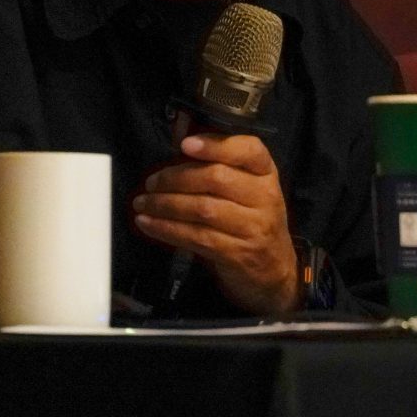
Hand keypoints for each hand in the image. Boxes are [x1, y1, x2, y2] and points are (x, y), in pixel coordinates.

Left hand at [134, 134, 299, 315]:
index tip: (184, 145)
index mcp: (266, 174)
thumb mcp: (248, 190)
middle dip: (176, 178)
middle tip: (151, 182)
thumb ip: (222, 167)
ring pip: (203, 209)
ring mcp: (252, 227)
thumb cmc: (251, 220)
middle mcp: (265, 197)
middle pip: (217, 178)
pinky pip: (196, 237)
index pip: (249, 150)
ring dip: (165, 205)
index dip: (216, 145)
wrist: (274, 271)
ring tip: (142, 203)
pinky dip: (167, 229)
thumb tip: (179, 146)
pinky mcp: (237, 253)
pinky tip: (148, 223)